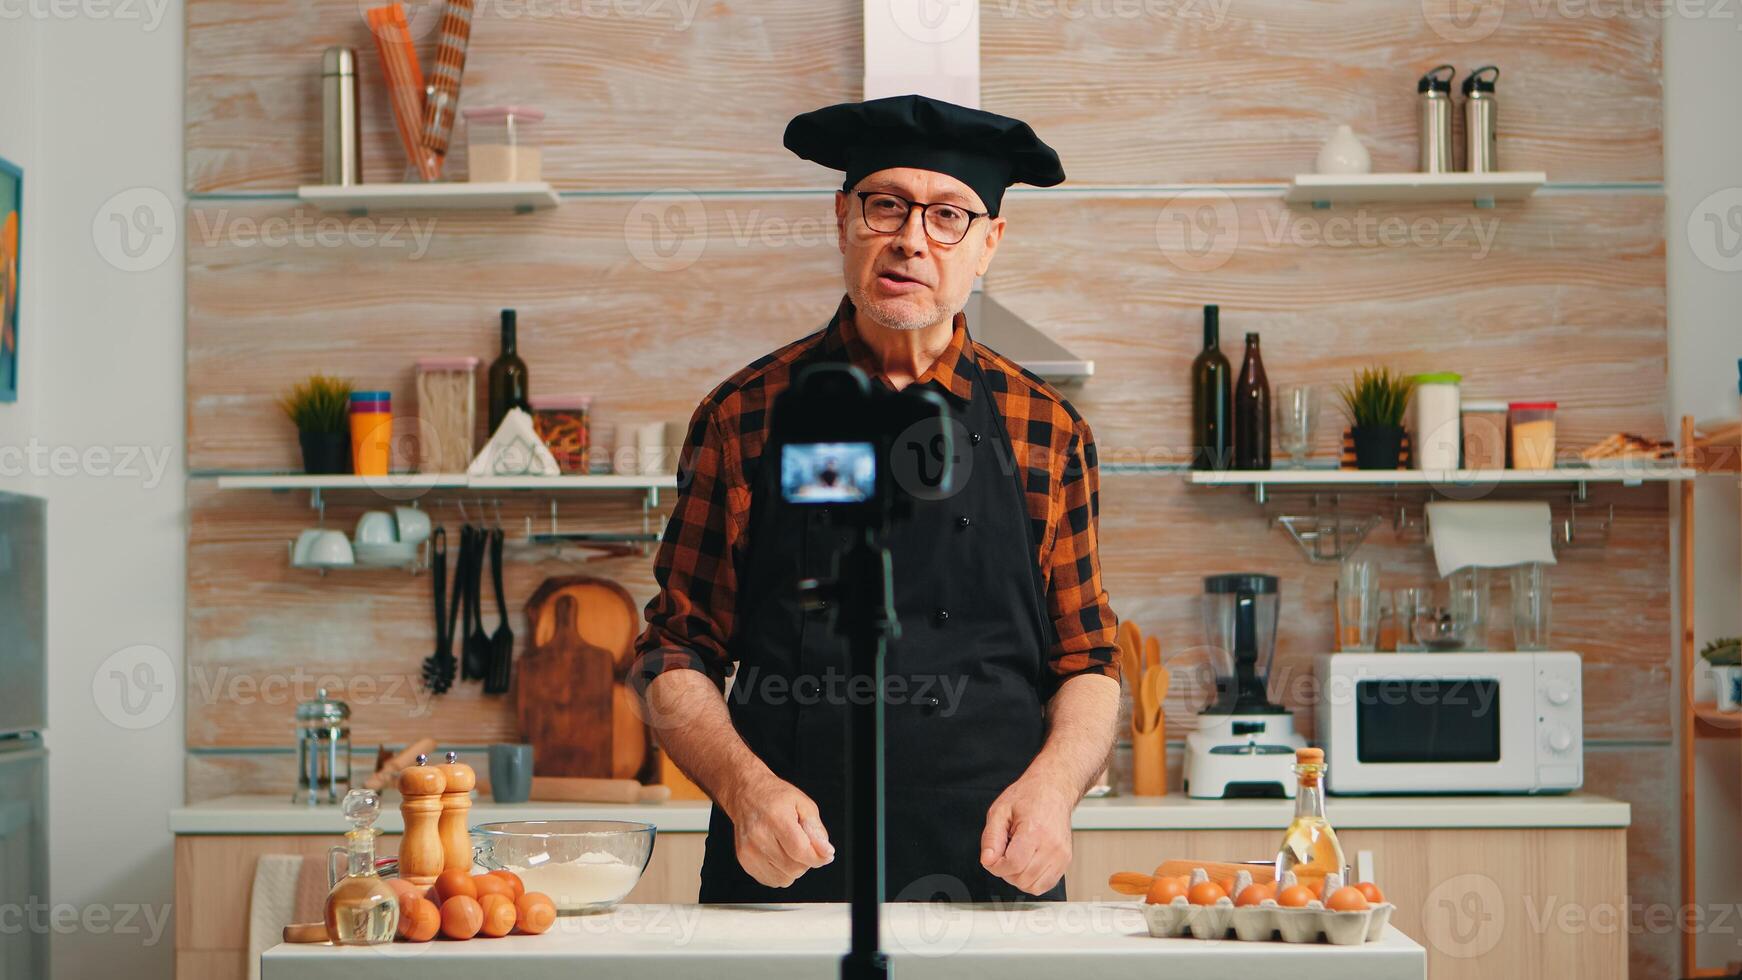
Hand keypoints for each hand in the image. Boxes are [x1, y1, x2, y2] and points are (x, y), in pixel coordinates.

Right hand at [721, 770, 834, 888]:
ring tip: (788, 849)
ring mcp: (749, 850)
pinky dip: (780, 873)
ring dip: (793, 869)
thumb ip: (816, 829)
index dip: (818, 857)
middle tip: (803, 845)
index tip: (825, 855)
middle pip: (794, 867)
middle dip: (806, 861)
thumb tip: (825, 852)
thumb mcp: (804, 804)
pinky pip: (771, 881)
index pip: (800, 850)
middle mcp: (759, 836)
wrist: (746, 794)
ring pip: (784, 879)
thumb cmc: (775, 797)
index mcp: (776, 818)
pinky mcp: (744, 861)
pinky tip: (778, 855)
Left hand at [980, 771, 1076, 895]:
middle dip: (1006, 871)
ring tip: (1016, 857)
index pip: (1013, 865)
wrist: (1054, 790)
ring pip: (1034, 887)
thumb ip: (991, 838)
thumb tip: (988, 861)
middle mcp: (1052, 846)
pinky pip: (1045, 885)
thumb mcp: (1000, 810)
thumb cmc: (1029, 797)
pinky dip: (1032, 880)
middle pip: (1022, 879)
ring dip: (1019, 878)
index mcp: (1035, 831)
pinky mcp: (1066, 861)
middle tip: (1005, 852)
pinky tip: (1027, 862)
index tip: (993, 857)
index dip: (996, 866)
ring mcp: (1062, 855)